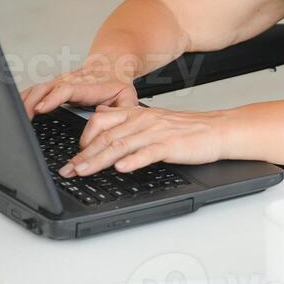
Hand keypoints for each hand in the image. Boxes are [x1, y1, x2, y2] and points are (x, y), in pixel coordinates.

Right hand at [20, 61, 139, 118]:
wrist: (112, 63)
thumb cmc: (118, 83)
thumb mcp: (129, 96)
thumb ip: (126, 109)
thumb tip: (111, 118)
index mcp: (87, 86)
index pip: (66, 89)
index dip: (53, 98)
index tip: (42, 108)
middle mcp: (70, 81)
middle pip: (45, 88)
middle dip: (31, 102)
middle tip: (22, 119)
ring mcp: (60, 82)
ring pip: (37, 88)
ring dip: (25, 101)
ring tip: (15, 117)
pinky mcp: (54, 85)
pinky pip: (36, 90)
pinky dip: (24, 98)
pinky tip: (16, 108)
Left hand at [60, 105, 231, 175]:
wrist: (215, 129)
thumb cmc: (186, 128)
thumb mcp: (151, 117)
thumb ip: (125, 116)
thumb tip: (101, 112)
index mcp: (135, 114)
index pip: (100, 122)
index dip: (82, 139)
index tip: (72, 157)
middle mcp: (142, 121)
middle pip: (105, 137)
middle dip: (83, 155)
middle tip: (67, 170)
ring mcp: (155, 133)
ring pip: (121, 145)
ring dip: (99, 160)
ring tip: (84, 171)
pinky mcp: (170, 145)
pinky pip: (148, 153)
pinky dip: (134, 161)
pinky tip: (122, 168)